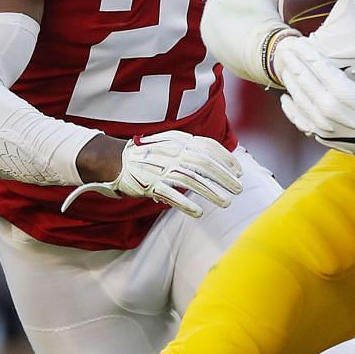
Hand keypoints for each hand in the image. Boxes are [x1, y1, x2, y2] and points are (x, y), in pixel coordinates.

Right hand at [60, 130, 242, 216]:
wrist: (116, 160)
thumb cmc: (149, 154)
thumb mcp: (171, 143)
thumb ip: (192, 149)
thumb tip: (218, 158)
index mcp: (178, 141)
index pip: (207, 147)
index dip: (225, 158)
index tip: (238, 170)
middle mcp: (171, 153)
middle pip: (204, 164)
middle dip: (224, 177)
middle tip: (239, 188)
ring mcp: (161, 169)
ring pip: (191, 180)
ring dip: (211, 192)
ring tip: (226, 203)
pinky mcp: (150, 184)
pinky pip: (171, 195)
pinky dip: (186, 204)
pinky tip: (199, 213)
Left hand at [278, 27, 354, 175]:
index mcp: (344, 90)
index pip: (317, 65)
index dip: (306, 51)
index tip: (299, 41)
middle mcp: (328, 106)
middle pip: (303, 78)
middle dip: (294, 62)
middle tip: (287, 50)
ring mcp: (322, 122)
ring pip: (298, 97)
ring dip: (290, 81)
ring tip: (286, 68)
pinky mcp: (320, 134)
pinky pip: (298, 118)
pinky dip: (290, 108)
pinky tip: (286, 98)